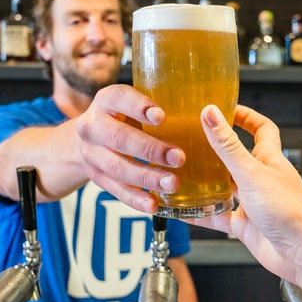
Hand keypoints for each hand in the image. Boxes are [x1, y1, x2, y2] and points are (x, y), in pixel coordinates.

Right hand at [75, 84, 184, 212]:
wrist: (94, 138)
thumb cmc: (128, 118)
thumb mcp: (137, 104)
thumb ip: (162, 107)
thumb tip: (211, 112)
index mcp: (106, 100)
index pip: (119, 98)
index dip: (139, 107)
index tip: (162, 116)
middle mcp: (92, 125)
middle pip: (119, 137)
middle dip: (150, 149)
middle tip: (179, 157)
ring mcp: (90, 153)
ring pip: (117, 167)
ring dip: (147, 177)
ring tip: (173, 183)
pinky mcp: (95, 176)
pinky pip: (115, 190)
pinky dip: (135, 198)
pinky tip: (153, 204)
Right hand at [190, 105, 301, 282]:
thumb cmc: (290, 211)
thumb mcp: (251, 172)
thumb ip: (227, 145)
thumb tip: (211, 113)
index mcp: (269, 159)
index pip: (261, 129)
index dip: (245, 116)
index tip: (225, 108)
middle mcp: (261, 178)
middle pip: (237, 157)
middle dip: (216, 149)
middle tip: (193, 140)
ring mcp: (253, 202)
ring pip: (225, 187)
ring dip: (206, 181)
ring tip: (183, 172)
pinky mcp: (245, 226)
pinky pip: (218, 217)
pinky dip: (202, 213)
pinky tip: (184, 211)